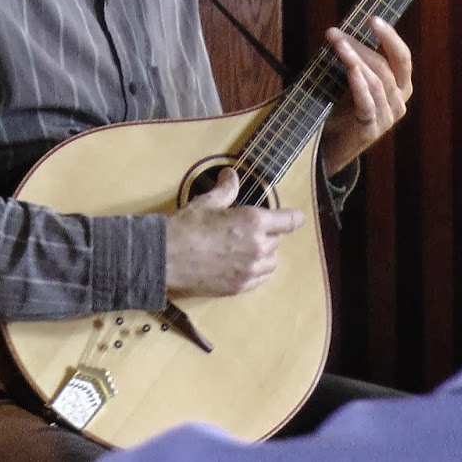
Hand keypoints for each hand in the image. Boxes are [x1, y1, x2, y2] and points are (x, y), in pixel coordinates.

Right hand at [164, 168, 304, 296]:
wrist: (165, 258)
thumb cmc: (184, 228)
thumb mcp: (206, 203)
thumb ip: (226, 190)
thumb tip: (231, 175)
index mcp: (252, 222)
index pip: (288, 221)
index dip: (294, 217)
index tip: (297, 217)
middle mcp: (257, 247)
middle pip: (276, 241)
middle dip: (266, 234)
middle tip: (245, 230)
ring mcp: (250, 270)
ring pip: (270, 261)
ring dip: (263, 254)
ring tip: (244, 249)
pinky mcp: (240, 287)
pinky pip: (259, 278)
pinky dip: (254, 271)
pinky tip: (239, 264)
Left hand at [320, 16, 411, 175]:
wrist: (331, 146)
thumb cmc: (342, 108)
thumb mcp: (352, 81)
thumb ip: (355, 61)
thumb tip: (342, 30)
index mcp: (399, 86)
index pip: (402, 57)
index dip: (390, 36)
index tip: (372, 18)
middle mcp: (398, 101)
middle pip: (385, 66)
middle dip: (360, 46)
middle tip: (336, 33)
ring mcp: (387, 117)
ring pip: (376, 82)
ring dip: (355, 60)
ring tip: (337, 44)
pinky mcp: (371, 130)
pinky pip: (368, 104)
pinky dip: (360, 86)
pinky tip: (351, 71)